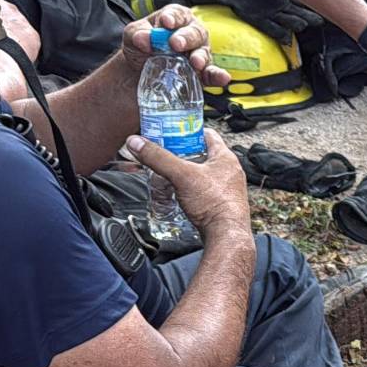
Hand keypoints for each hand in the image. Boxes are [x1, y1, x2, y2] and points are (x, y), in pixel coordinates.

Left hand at [122, 5, 232, 88]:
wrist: (140, 71)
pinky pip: (212, 75)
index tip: (166, 22)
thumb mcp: (132, 36)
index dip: (173, 17)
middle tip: (176, 44)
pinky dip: (218, 76)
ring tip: (195, 62)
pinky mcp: (202, 74)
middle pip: (195, 33)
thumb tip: (143, 39)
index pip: (177, 14)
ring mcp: (199, 54)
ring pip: (204, 53)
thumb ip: (137, 34)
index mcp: (175, 18)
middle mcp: (191, 34)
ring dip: (200, 57)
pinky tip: (223, 77)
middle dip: (186, 38)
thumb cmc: (140, 46)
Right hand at [127, 129, 250, 239]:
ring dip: (185, 171)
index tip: (172, 130)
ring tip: (168, 172)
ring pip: (202, 173)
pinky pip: (204, 189)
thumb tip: (136, 142)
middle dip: (182, 152)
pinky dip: (190, 187)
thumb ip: (158, 158)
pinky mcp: (222, 203)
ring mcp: (228, 188)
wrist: (226, 236)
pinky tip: (179, 191)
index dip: (188, 130)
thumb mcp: (181, 175)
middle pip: (202, 153)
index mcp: (225, 158)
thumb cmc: (213, 204)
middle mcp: (229, 171)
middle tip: (164, 152)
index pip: (207, 134)